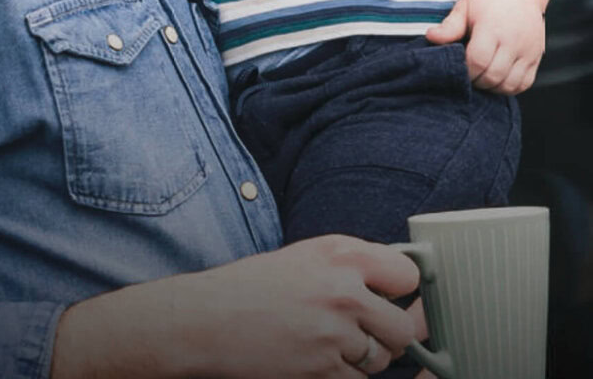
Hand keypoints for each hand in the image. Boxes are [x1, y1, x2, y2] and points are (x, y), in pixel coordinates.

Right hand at [51, 235, 421, 378]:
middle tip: (364, 329)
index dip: (404, 289)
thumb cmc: (255, 285)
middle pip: (404, 326)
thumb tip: (400, 282)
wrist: (209, 317)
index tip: (395, 295)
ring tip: (329, 340)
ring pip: (382, 358)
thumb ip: (352, 264)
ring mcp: (336, 332)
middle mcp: (344, 289)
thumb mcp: (306, 256)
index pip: (408, 273)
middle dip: (388, 334)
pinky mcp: (324, 368)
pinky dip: (342, 375)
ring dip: (365, 357)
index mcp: (342, 252)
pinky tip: (316, 357)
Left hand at [425, 0, 557, 92]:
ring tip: (480, 76)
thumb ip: (450, 26)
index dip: (465, 70)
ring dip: (491, 87)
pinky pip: (524, 84)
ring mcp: (528, 51)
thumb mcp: (465, 6)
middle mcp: (513, 41)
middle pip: (493, 76)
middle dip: (476, 81)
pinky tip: (496, 78)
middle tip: (467, 74)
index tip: (457, 66)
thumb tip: (430, 38)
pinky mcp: (537, 57)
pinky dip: (509, 87)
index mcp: (492, 27)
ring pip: (509, 84)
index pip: (477, 61)